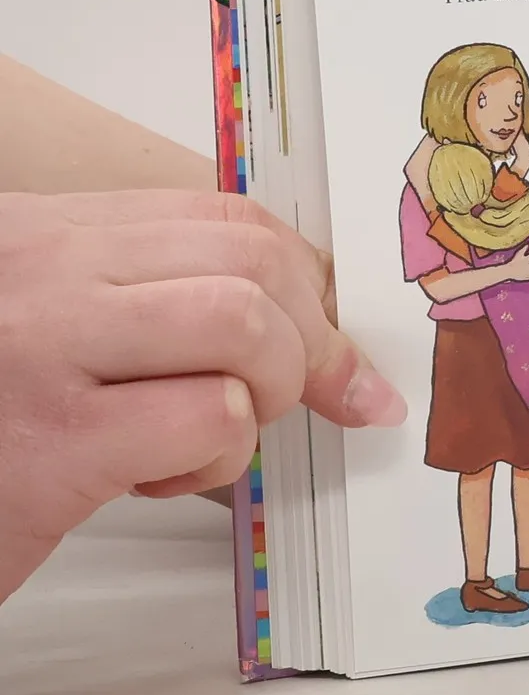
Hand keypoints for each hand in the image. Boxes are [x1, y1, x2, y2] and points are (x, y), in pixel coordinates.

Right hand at [0, 189, 406, 604]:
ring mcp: (43, 349)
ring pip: (245, 326)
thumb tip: (296, 323)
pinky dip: (219, 455)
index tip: (323, 336)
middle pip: (251, 263)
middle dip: (306, 337)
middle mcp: (39, 271)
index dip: (300, 280)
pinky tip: (153, 477)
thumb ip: (141, 303)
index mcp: (39, 234)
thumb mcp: (45, 330)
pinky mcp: (53, 445)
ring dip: (267, 390)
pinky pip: (212, 418)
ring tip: (209, 434)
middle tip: (290, 396)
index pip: (223, 218)